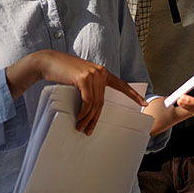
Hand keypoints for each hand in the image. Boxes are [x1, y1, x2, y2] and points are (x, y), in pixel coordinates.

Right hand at [6, 49, 145, 135]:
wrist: (48, 62)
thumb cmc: (62, 72)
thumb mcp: (80, 79)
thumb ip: (89, 87)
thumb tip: (92, 107)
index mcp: (102, 72)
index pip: (122, 85)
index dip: (133, 95)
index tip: (144, 103)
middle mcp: (100, 72)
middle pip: (101, 102)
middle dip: (95, 118)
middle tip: (89, 131)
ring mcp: (93, 75)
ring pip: (94, 104)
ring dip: (87, 119)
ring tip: (81, 128)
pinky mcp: (84, 79)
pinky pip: (87, 101)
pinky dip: (83, 112)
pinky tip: (79, 119)